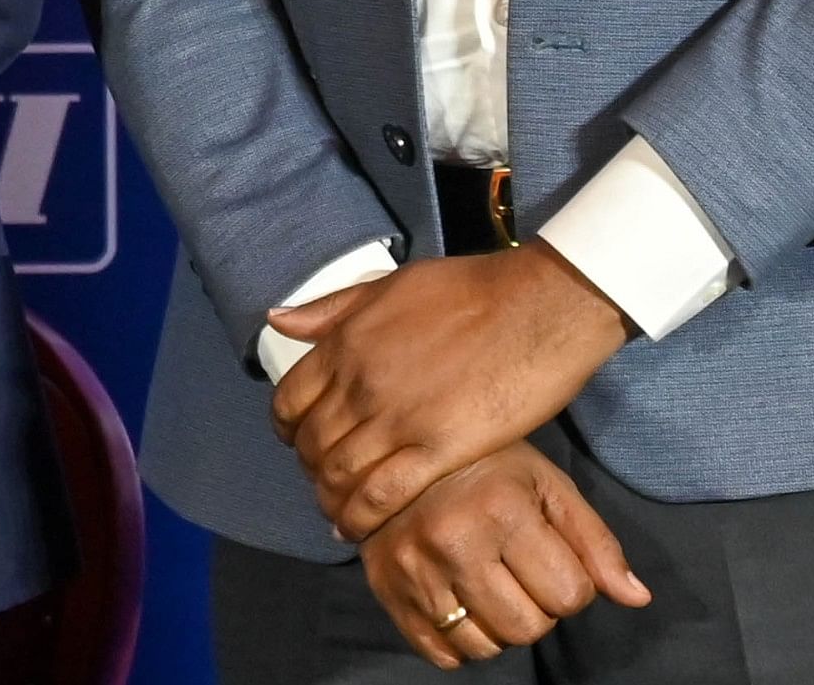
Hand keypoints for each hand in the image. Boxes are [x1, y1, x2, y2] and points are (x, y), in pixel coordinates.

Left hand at [270, 243, 630, 539]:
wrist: (537, 308)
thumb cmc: (471, 290)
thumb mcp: (388, 285)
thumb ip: (331, 309)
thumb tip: (277, 318)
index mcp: (345, 344)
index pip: (290, 400)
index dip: (288, 428)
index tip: (298, 441)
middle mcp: (360, 384)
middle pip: (312, 443)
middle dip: (310, 468)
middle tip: (324, 482)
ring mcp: (397, 419)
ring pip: (340, 474)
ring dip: (332, 498)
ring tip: (338, 512)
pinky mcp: (439, 448)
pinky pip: (383, 494)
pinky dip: (362, 517)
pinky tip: (360, 529)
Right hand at [354, 440, 650, 668]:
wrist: (395, 454)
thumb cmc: (486, 469)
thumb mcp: (549, 488)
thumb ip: (595, 543)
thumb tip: (637, 598)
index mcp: (501, 510)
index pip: (569, 597)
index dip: (570, 584)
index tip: (548, 557)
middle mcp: (452, 541)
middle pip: (528, 629)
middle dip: (536, 608)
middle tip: (517, 572)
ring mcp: (414, 570)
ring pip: (485, 648)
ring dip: (497, 627)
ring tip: (487, 584)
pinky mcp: (386, 591)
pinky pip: (442, 653)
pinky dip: (457, 638)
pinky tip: (456, 599)